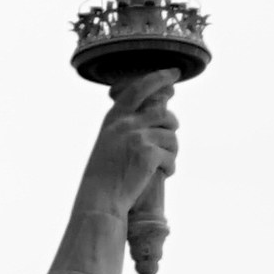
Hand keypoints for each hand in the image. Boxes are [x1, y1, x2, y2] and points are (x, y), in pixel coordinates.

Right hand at [84, 72, 182, 221]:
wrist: (99, 200)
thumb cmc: (103, 176)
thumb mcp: (108, 144)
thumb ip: (126, 128)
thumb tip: (156, 115)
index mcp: (114, 118)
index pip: (140, 88)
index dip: (159, 77)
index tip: (174, 72)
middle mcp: (126, 124)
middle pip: (164, 115)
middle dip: (172, 127)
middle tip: (169, 143)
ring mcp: (137, 138)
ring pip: (171, 137)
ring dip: (172, 152)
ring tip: (163, 165)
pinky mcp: (149, 155)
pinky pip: (171, 157)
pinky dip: (171, 167)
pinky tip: (164, 174)